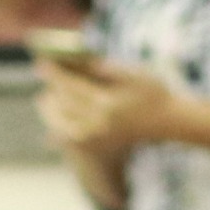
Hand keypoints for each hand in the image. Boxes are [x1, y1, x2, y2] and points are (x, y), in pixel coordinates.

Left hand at [38, 56, 176, 160]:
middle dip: (50, 90)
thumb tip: (79, 61)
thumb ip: (106, 68)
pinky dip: (59, 128)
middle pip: (62, 106)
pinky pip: (70, 139)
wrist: (168, 122)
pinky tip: (55, 119)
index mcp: (107, 105)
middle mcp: (98, 125)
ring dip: (50, 110)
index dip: (54, 74)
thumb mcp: (135, 73)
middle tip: (43, 74)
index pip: (71, 87)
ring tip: (46, 98)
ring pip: (61, 125)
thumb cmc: (154, 93)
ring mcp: (97, 140)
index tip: (41, 64)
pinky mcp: (98, 147)